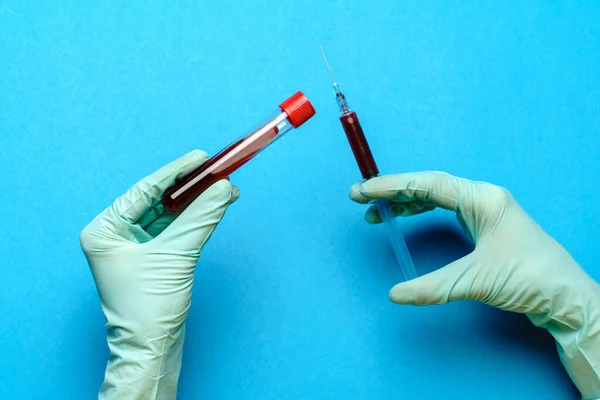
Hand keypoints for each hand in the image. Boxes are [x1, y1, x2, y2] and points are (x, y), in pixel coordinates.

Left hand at [80, 150, 236, 398]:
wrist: (151, 350)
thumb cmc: (148, 310)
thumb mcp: (175, 257)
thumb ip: (200, 219)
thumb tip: (224, 188)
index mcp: (104, 230)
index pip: (144, 191)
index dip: (174, 172)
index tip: (200, 157)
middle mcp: (115, 234)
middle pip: (158, 199)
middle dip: (189, 186)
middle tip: (215, 169)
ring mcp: (134, 246)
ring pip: (170, 213)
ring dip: (197, 202)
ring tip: (223, 186)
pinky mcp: (153, 257)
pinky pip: (176, 228)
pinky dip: (196, 218)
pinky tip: (215, 207)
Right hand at [350, 171, 599, 398]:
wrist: (564, 295)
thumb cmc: (530, 279)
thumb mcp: (477, 281)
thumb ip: (433, 287)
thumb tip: (395, 294)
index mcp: (482, 198)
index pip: (427, 184)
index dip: (391, 186)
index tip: (363, 190)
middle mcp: (482, 197)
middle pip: (428, 184)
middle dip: (393, 190)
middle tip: (360, 198)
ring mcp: (483, 209)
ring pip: (435, 195)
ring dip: (405, 201)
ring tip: (376, 212)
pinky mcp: (483, 223)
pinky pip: (444, 207)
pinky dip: (420, 211)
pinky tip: (404, 216)